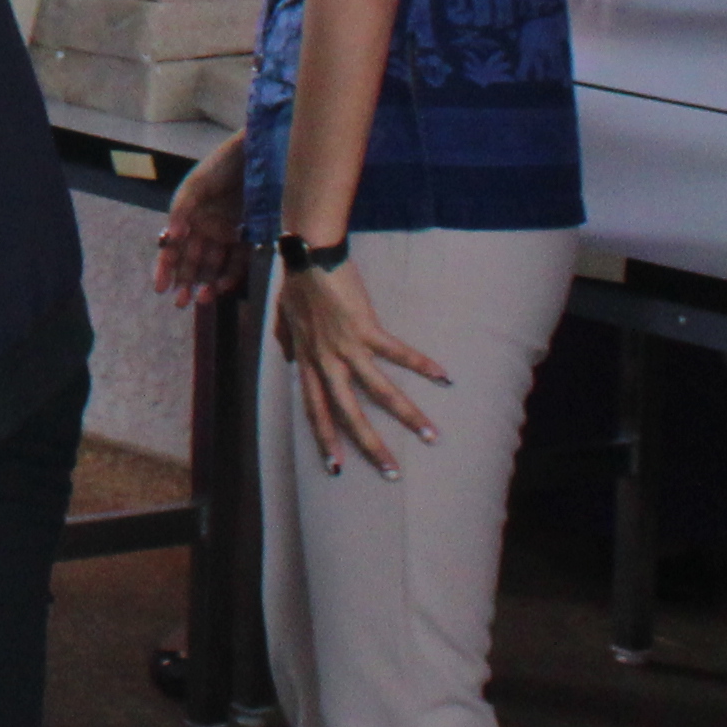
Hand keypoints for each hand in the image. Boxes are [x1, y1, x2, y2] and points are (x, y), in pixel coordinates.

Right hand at [153, 135, 248, 304]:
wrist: (257, 155)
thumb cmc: (221, 167)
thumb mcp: (195, 186)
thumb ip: (181, 211)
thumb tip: (169, 238)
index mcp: (188, 217)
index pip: (172, 248)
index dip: (165, 268)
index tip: (161, 288)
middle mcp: (205, 229)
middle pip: (191, 261)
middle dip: (183, 282)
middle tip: (179, 303)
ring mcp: (227, 235)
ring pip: (213, 266)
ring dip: (205, 284)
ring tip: (201, 300)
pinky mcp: (249, 238)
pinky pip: (237, 262)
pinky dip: (230, 276)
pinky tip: (223, 286)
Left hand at [269, 250, 451, 477]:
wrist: (307, 255)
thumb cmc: (296, 285)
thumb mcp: (283, 320)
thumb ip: (286, 343)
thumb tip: (289, 360)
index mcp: (308, 362)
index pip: (314, 410)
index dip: (325, 439)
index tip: (336, 468)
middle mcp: (326, 361)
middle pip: (348, 413)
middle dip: (370, 445)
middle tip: (392, 472)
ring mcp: (346, 346)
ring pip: (379, 390)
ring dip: (408, 414)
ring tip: (431, 435)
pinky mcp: (365, 327)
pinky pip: (397, 351)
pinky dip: (421, 363)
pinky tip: (444, 377)